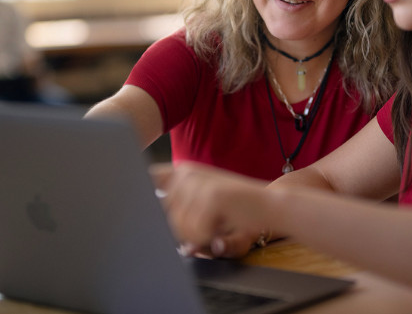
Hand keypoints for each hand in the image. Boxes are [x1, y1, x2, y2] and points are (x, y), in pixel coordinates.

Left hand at [151, 162, 270, 256]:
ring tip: (214, 226)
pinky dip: (208, 238)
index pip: (149, 180)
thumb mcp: (203, 198)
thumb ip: (176, 202)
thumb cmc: (236, 207)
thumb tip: (142, 211)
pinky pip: (196, 233)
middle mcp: (187, 173)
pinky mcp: (211, 198)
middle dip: (181, 230)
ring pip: (178, 227)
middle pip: (163, 215)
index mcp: (183, 171)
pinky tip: (221, 227)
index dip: (142, 193)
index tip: (141, 203)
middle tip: (205, 225)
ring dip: (196, 236)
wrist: (270, 204)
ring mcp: (198, 184)